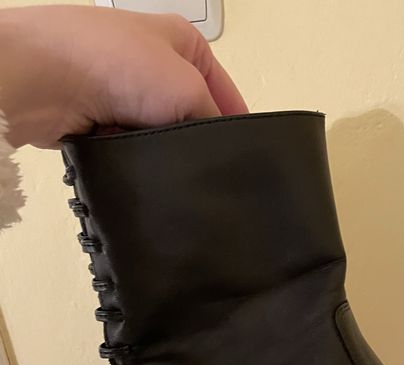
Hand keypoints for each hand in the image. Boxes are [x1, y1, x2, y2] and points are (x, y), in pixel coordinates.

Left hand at [0, 5, 246, 148]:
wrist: (45, 79)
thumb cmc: (119, 65)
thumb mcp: (189, 89)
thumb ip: (213, 120)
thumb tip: (216, 151)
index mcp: (183, 41)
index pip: (225, 89)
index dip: (235, 124)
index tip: (244, 159)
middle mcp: (154, 62)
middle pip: (192, 115)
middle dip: (197, 139)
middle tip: (211, 171)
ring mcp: (125, 90)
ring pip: (161, 135)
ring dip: (164, 151)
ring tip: (173, 170)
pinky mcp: (102, 118)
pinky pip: (134, 147)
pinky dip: (139, 158)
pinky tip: (143, 168)